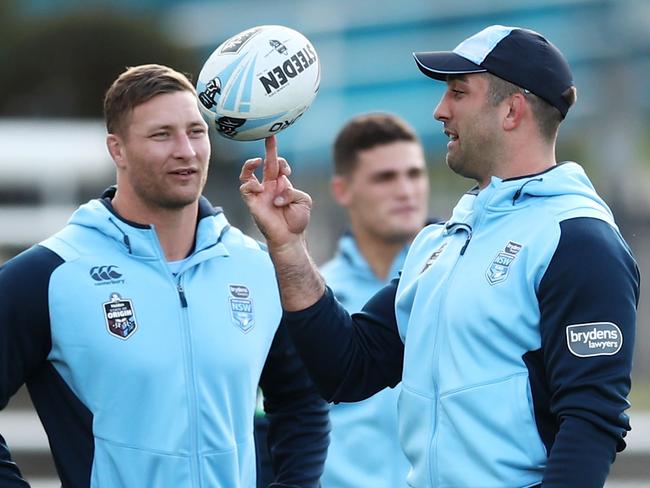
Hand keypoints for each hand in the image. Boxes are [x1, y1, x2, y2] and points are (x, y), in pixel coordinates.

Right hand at [239, 136, 311, 250]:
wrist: (290, 237)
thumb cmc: (297, 219)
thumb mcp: (303, 200)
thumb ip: (292, 191)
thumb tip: (277, 191)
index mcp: (281, 183)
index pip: (278, 164)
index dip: (281, 162)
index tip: (286, 171)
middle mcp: (269, 186)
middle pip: (266, 163)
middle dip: (269, 148)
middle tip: (270, 136)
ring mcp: (260, 194)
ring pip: (248, 173)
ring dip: (251, 165)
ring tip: (257, 161)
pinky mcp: (252, 202)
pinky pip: (245, 188)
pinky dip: (250, 184)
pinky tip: (259, 187)